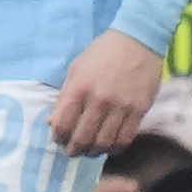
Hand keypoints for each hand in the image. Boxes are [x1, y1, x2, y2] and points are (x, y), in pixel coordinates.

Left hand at [51, 29, 162, 156]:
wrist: (138, 40)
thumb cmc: (102, 52)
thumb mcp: (76, 68)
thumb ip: (64, 96)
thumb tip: (53, 122)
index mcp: (79, 87)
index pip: (63, 125)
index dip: (58, 137)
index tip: (59, 139)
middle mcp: (99, 100)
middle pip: (83, 139)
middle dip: (74, 150)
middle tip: (73, 151)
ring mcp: (121, 107)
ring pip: (104, 143)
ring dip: (93, 152)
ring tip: (89, 151)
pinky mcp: (139, 110)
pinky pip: (125, 139)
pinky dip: (114, 148)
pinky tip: (109, 146)